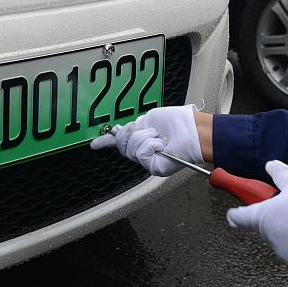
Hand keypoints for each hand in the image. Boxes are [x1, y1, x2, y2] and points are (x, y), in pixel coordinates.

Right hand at [88, 105, 202, 174]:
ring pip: (130, 149)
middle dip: (131, 133)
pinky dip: (150, 145)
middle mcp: (143, 151)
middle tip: (148, 131)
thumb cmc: (178, 122)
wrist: (193, 130)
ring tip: (159, 137)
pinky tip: (160, 145)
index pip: (120, 142)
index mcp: (142, 138)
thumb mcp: (149, 119)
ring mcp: (148, 161)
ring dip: (145, 137)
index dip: (106, 142)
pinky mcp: (153, 168)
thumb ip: (133, 126)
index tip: (94, 144)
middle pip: (121, 145)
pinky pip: (140, 154)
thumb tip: (118, 131)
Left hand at [225, 160, 287, 276]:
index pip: (238, 216)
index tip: (233, 212)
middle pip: (266, 226)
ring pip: (284, 239)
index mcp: (264, 216)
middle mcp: (270, 237)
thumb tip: (272, 166)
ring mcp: (284, 253)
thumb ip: (281, 175)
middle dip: (277, 217)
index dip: (236, 211)